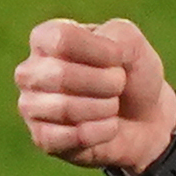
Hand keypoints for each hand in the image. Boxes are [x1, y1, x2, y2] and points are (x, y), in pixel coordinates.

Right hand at [16, 15, 175, 175]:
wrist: (144, 120)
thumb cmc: (131, 75)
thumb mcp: (132, 43)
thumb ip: (114, 37)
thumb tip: (88, 66)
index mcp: (46, 39)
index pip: (60, 39)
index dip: (98, 51)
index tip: (118, 58)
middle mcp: (30, 71)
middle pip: (60, 75)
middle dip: (105, 83)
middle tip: (118, 86)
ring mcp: (31, 106)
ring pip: (64, 109)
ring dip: (105, 108)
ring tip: (113, 106)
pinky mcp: (42, 139)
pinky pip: (69, 137)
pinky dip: (101, 132)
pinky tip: (107, 127)